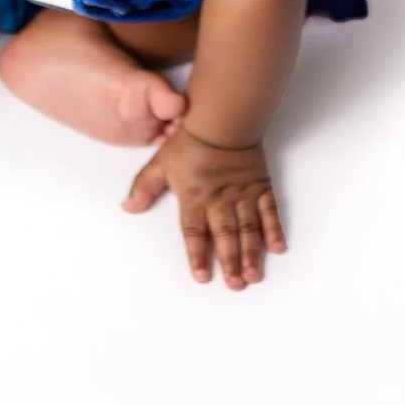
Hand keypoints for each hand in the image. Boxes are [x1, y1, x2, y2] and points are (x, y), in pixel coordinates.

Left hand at [121, 127, 286, 289]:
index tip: (202, 276)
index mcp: (194, 197)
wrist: (222, 119)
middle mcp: (220, 200)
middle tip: (235, 285)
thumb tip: (128, 207)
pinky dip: (274, 230)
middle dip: (230, 262)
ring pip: (248, 229)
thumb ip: (144, 187)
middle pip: (225, 236)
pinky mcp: (260, 186)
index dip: (198, 256)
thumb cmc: (191, 141)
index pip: (195, 232)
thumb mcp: (160, 163)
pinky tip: (277, 248)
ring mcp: (242, 194)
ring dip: (251, 254)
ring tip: (253, 275)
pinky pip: (269, 211)